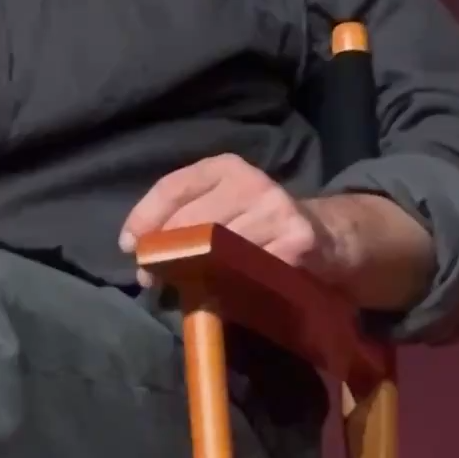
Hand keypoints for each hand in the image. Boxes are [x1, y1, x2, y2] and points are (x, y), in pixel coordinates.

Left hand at [120, 159, 435, 311]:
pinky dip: (233, 285)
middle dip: (165, 253)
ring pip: (217, 248)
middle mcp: (252, 182)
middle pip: (188, 222)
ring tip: (193, 285)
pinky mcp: (297, 242)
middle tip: (157, 278)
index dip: (144, 219)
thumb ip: (182, 218)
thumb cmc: (259, 226)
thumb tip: (135, 248)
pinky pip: (249, 270)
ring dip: (197, 273)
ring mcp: (277, 210)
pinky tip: (231, 290)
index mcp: (227, 167)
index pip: (173, 187)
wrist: (329, 238)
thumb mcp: (221, 207)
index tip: (130, 246)